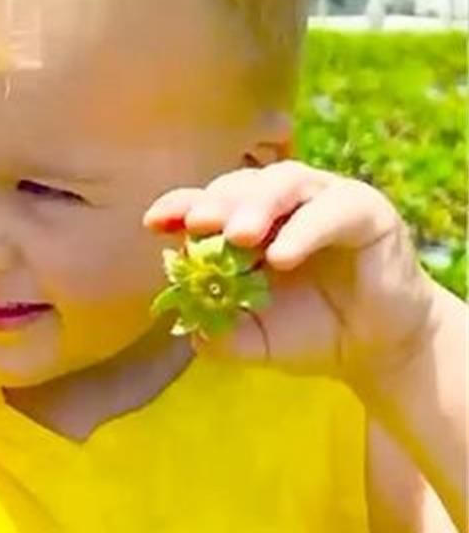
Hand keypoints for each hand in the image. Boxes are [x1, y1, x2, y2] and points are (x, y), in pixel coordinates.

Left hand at [143, 159, 441, 384]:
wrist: (377, 350)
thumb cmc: (307, 332)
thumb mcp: (252, 338)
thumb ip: (218, 330)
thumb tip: (186, 325)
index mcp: (247, 221)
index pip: (206, 202)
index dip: (180, 206)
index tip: (154, 223)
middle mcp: (282, 201)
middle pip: (240, 184)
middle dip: (216, 203)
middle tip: (197, 225)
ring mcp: (324, 198)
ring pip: (284, 182)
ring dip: (257, 205)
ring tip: (237, 236)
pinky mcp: (366, 211)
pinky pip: (332, 210)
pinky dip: (304, 230)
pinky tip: (282, 257)